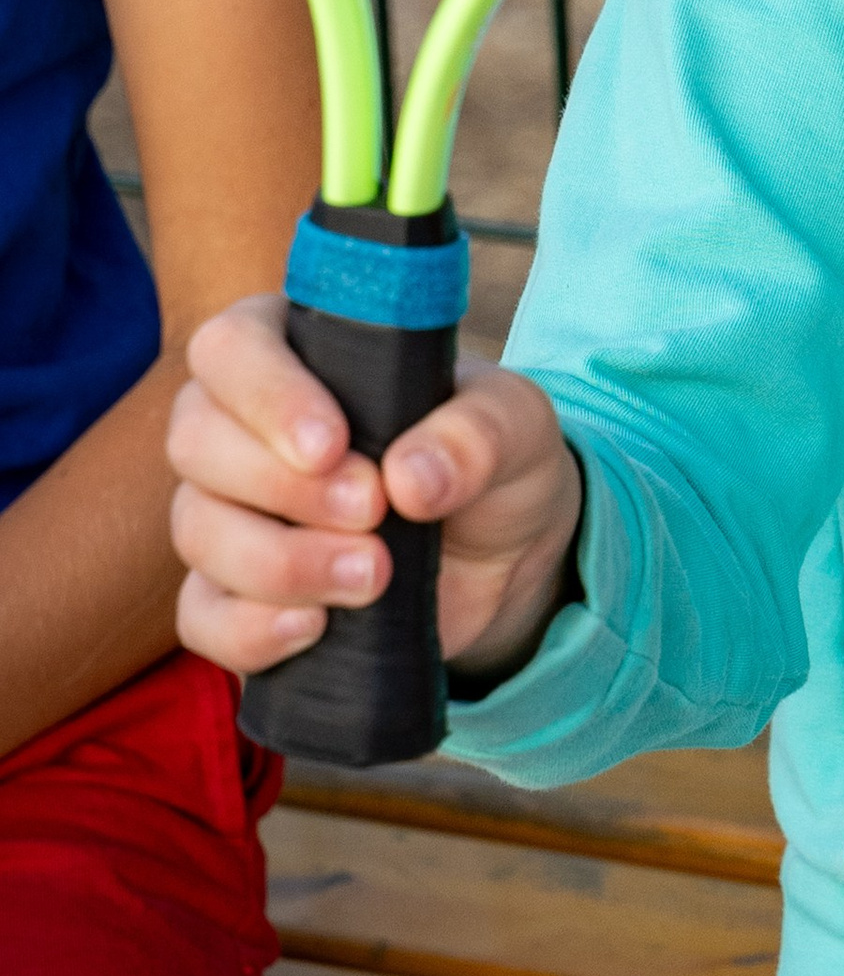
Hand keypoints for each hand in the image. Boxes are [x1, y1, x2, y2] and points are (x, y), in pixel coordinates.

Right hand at [170, 295, 582, 687]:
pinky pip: (203, 618)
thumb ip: (476, 435)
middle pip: (196, 441)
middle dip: (284, 487)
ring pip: (197, 531)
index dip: (267, 396)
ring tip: (375, 574)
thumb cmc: (489, 457)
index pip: (231, 346)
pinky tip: (316, 629)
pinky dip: (251, 629)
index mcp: (296, 352)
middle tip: (374, 509)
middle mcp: (242, 426)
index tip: (331, 447)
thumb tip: (411, 480)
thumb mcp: (515, 426)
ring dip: (282, 562)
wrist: (502, 553)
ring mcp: (229, 513)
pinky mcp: (237, 595)